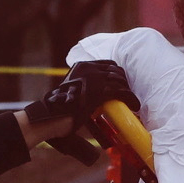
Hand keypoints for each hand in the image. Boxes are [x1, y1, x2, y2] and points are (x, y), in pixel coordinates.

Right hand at [20, 61, 141, 163]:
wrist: (49, 118)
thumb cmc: (59, 111)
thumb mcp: (72, 92)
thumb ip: (84, 90)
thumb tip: (96, 102)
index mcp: (81, 66)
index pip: (108, 64)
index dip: (118, 75)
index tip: (122, 86)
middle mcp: (87, 68)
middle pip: (116, 71)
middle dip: (124, 83)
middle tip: (127, 96)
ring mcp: (93, 78)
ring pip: (120, 81)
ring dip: (128, 91)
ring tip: (132, 102)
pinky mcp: (98, 91)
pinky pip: (121, 92)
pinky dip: (131, 98)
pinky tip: (134, 105)